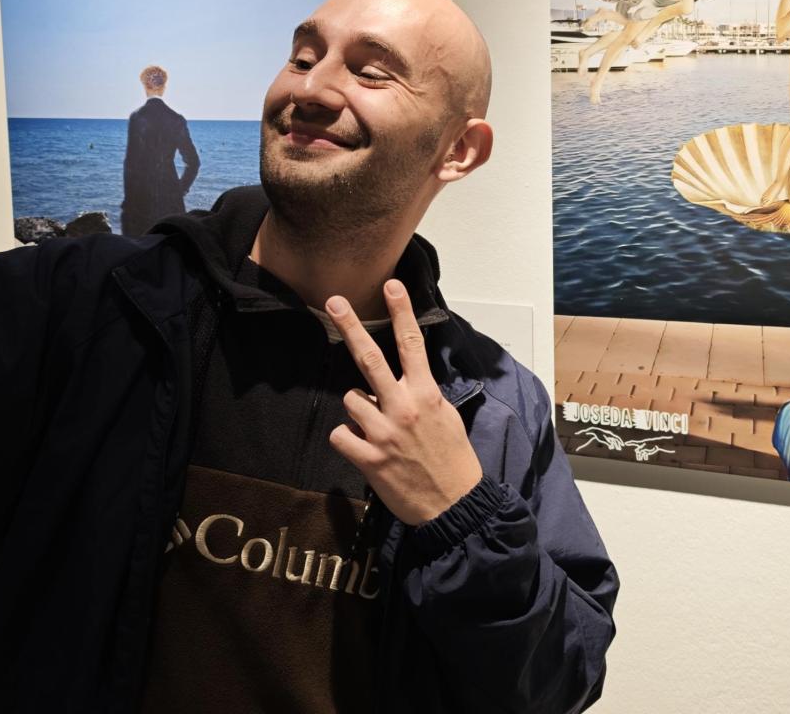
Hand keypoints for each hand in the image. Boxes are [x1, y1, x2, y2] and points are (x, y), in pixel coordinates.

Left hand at [325, 281, 483, 525]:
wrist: (455, 505)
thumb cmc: (452, 458)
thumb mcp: (446, 417)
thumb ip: (422, 394)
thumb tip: (403, 379)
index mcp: (426, 395)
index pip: (412, 345)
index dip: (402, 312)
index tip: (393, 284)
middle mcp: (403, 407)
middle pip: (370, 359)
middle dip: (351, 327)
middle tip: (335, 301)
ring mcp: (384, 432)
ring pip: (351, 398)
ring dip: (359, 409)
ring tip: (376, 427)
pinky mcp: (369, 458)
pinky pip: (341, 434)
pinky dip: (348, 439)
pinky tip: (364, 448)